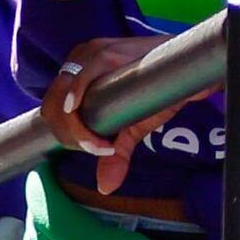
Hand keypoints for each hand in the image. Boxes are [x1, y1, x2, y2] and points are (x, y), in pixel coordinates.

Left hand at [40, 35, 202, 199]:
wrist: (189, 70)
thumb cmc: (157, 92)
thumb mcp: (133, 126)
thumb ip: (117, 153)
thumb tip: (106, 188)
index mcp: (76, 76)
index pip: (51, 110)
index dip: (66, 136)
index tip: (99, 150)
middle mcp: (78, 62)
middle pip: (51, 107)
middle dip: (70, 135)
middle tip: (102, 149)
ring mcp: (91, 54)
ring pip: (61, 97)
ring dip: (76, 128)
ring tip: (105, 142)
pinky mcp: (108, 51)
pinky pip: (81, 79)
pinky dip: (79, 102)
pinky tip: (86, 117)